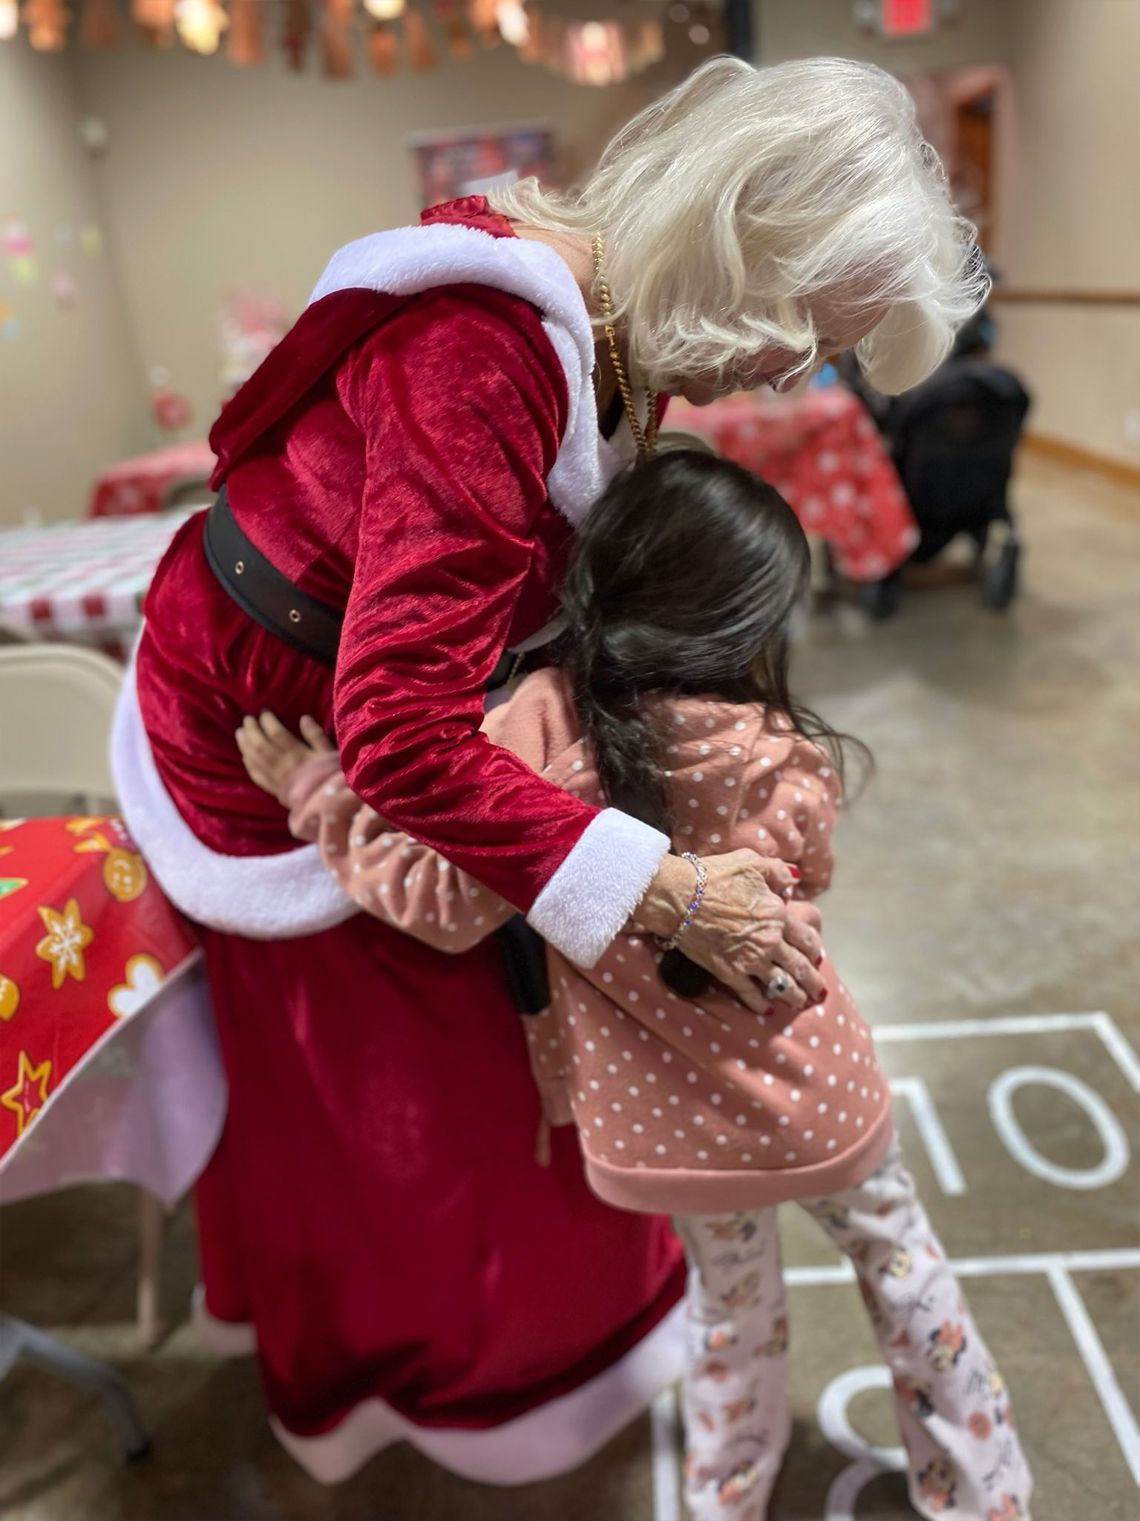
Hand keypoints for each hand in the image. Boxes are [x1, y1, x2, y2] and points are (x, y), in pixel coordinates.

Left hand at [236, 712, 333, 804]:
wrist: (328, 804)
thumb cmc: (330, 776)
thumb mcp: (329, 754)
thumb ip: (316, 736)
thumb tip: (304, 718)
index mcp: (297, 754)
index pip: (276, 734)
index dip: (267, 721)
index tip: (264, 712)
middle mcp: (282, 764)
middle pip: (260, 744)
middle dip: (251, 730)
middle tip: (247, 719)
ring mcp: (275, 778)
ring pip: (254, 758)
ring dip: (244, 744)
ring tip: (240, 733)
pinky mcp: (273, 789)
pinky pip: (256, 776)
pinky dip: (249, 765)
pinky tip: (245, 756)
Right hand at [633, 850, 825, 1014]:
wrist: (679, 896)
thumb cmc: (713, 875)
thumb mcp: (751, 862)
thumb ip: (777, 872)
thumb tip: (793, 881)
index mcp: (777, 914)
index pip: (806, 937)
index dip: (814, 949)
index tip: (818, 958)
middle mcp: (769, 941)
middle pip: (799, 966)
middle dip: (811, 981)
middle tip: (819, 992)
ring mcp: (750, 959)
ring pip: (780, 984)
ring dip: (793, 996)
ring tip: (800, 1004)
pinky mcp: (729, 972)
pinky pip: (750, 993)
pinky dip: (760, 1003)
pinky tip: (766, 1009)